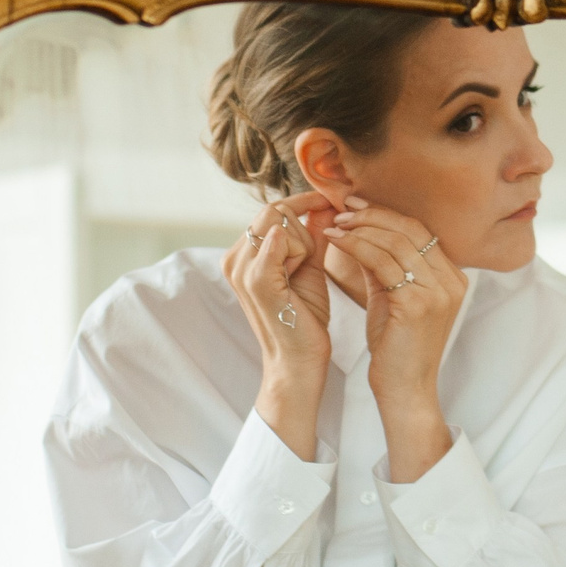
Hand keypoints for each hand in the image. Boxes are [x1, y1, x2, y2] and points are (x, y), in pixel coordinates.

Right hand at [222, 191, 337, 458]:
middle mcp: (234, 259)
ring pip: (278, 222)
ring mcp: (242, 270)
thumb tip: (326, 204)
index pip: (272, 210)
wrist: (299, 363)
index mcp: (243, 255)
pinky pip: (274, 242)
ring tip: (306, 270)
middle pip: (274, 211)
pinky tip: (302, 259)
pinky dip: (292, 245)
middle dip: (303, 226)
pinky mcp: (257, 282)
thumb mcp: (309, 268)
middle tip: (315, 255)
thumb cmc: (304, 318)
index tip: (331, 203)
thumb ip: (313, 235)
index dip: (303, 204)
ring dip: (302, 241)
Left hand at [323, 196, 467, 480]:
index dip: (386, 213)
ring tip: (333, 224)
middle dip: (372, 214)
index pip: (420, 230)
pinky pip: (382, 262)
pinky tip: (335, 242)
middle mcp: (453, 280)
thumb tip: (361, 229)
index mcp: (452, 277)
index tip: (356, 204)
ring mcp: (439, 291)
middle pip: (410, 229)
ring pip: (395, 242)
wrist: (404, 391)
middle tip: (342, 206)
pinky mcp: (419, 303)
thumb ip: (384, 265)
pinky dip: (355, 246)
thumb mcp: (393, 298)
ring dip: (360, 228)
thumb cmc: (396, 348)